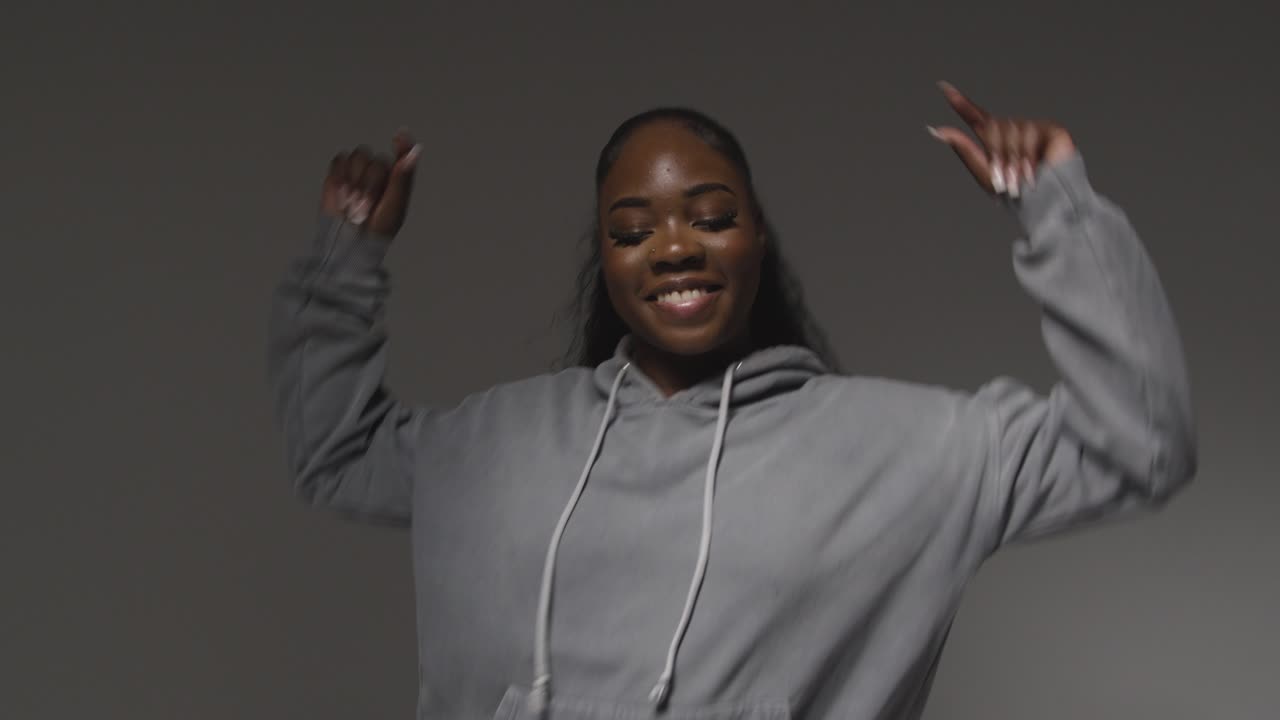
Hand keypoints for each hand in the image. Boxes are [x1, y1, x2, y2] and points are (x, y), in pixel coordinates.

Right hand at [322, 128, 420, 236]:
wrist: (349, 239)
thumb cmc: (377, 227)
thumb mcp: (394, 204)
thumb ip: (402, 177)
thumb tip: (416, 150)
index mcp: (398, 178)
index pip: (403, 153)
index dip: (402, 144)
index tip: (399, 136)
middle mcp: (379, 170)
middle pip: (375, 159)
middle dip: (368, 183)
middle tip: (366, 206)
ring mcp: (359, 170)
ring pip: (357, 157)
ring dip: (354, 180)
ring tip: (353, 202)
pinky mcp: (339, 173)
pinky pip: (340, 160)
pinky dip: (340, 176)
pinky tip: (342, 194)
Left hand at [927, 81, 1074, 198]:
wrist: (1043, 202)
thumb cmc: (1013, 194)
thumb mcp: (982, 170)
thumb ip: (961, 146)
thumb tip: (935, 129)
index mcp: (994, 140)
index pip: (975, 116)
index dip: (960, 103)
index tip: (942, 86)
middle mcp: (1012, 130)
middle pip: (992, 126)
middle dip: (996, 154)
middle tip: (1004, 180)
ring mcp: (1032, 128)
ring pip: (1011, 129)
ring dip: (1012, 158)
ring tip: (1020, 179)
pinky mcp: (1050, 129)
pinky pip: (1030, 132)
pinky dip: (1028, 156)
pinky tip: (1035, 171)